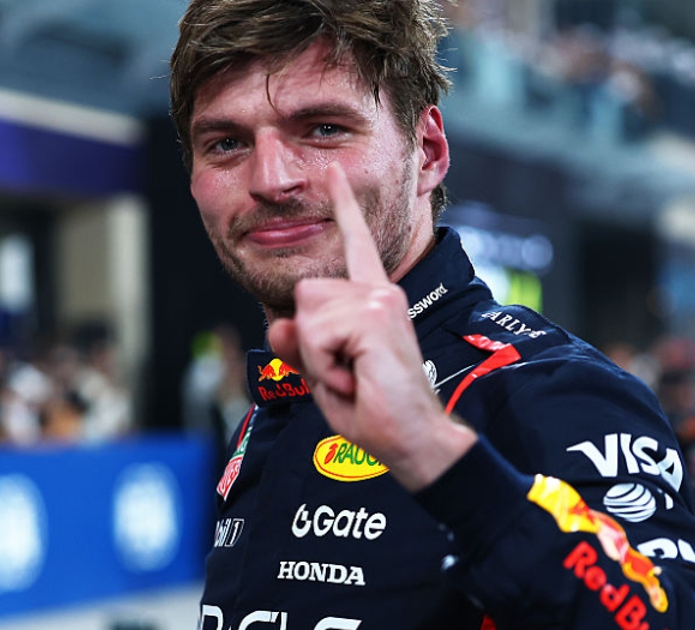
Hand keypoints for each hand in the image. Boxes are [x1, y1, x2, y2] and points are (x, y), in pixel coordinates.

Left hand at [267, 163, 475, 490]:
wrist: (413, 439)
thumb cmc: (374, 409)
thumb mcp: (325, 375)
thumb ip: (301, 347)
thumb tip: (281, 323)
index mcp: (371, 301)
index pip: (354, 247)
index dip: (342, 207)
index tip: (333, 171)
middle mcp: (378, 292)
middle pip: (305, 294)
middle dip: (310, 342)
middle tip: (344, 372)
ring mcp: (380, 300)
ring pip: (307, 317)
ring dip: (318, 360)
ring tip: (353, 377)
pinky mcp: (375, 316)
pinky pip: (317, 336)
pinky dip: (326, 368)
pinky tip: (357, 380)